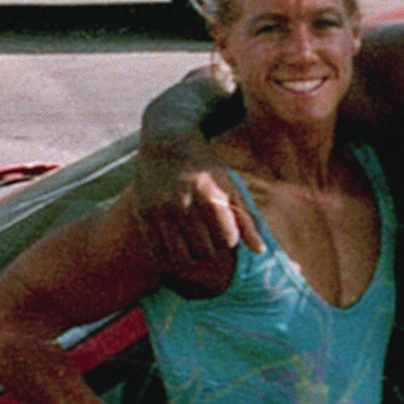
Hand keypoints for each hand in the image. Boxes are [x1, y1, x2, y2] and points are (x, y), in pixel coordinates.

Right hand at [132, 143, 264, 266]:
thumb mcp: (230, 188)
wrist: (167, 146)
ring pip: (181, 257)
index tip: (225, 229)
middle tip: (208, 235)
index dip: (229, 239)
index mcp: (211, 196)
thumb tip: (260, 251)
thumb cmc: (206, 170)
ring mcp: (162, 211)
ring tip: (192, 242)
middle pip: (206, 251)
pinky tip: (174, 243)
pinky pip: (158, 252)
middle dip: (211, 248)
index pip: (228, 240)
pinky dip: (168, 255)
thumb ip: (246, 220)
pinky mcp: (144, 215)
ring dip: (191, 256)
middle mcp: (185, 204)